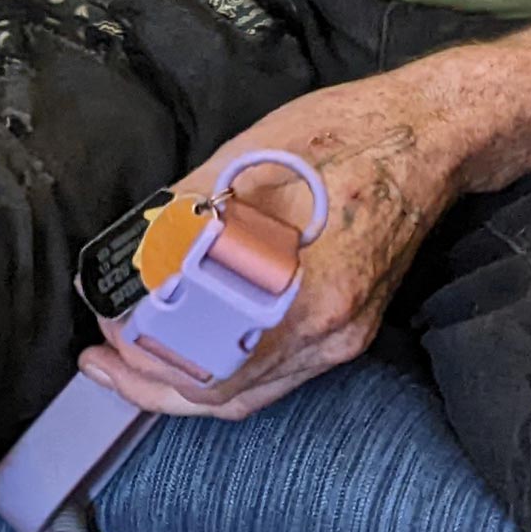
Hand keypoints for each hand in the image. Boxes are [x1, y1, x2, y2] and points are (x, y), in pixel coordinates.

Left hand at [81, 66, 477, 425]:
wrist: (430, 138)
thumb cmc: (345, 136)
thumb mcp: (248, 161)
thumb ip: (183, 217)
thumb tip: (127, 254)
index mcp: (310, 296)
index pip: (211, 365)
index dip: (147, 357)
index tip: (105, 329)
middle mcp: (331, 333)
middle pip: (227, 395)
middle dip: (152, 384)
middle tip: (100, 361)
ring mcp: (344, 337)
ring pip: (250, 392)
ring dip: (185, 383)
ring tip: (130, 363)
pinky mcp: (348, 329)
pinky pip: (276, 373)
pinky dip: (225, 369)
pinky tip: (190, 351)